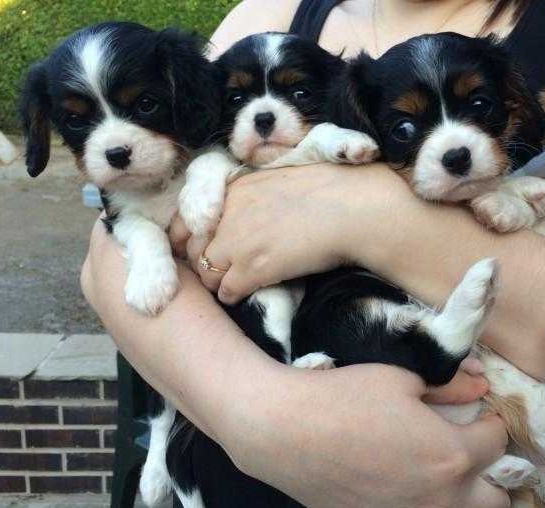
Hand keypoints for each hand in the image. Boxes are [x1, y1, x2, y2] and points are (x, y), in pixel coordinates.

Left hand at [172, 162, 418, 303]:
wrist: (356, 209)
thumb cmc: (333, 188)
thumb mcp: (283, 174)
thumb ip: (257, 188)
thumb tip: (254, 196)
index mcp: (235, 188)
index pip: (189, 218)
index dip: (192, 237)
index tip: (204, 247)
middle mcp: (229, 213)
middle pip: (194, 249)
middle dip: (205, 262)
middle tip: (220, 271)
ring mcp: (238, 242)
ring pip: (206, 274)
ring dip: (219, 282)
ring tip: (235, 283)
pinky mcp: (254, 268)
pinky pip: (227, 291)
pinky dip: (234, 296)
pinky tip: (248, 292)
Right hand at [220, 363, 509, 507]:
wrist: (284, 433)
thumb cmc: (344, 398)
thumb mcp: (402, 378)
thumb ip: (451, 386)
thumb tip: (480, 385)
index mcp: (452, 457)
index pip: (498, 442)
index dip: (490, 420)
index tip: (478, 411)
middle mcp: (440, 501)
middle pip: (498, 500)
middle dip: (490, 472)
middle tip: (467, 446)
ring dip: (464, 496)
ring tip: (440, 470)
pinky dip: (426, 505)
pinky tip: (407, 485)